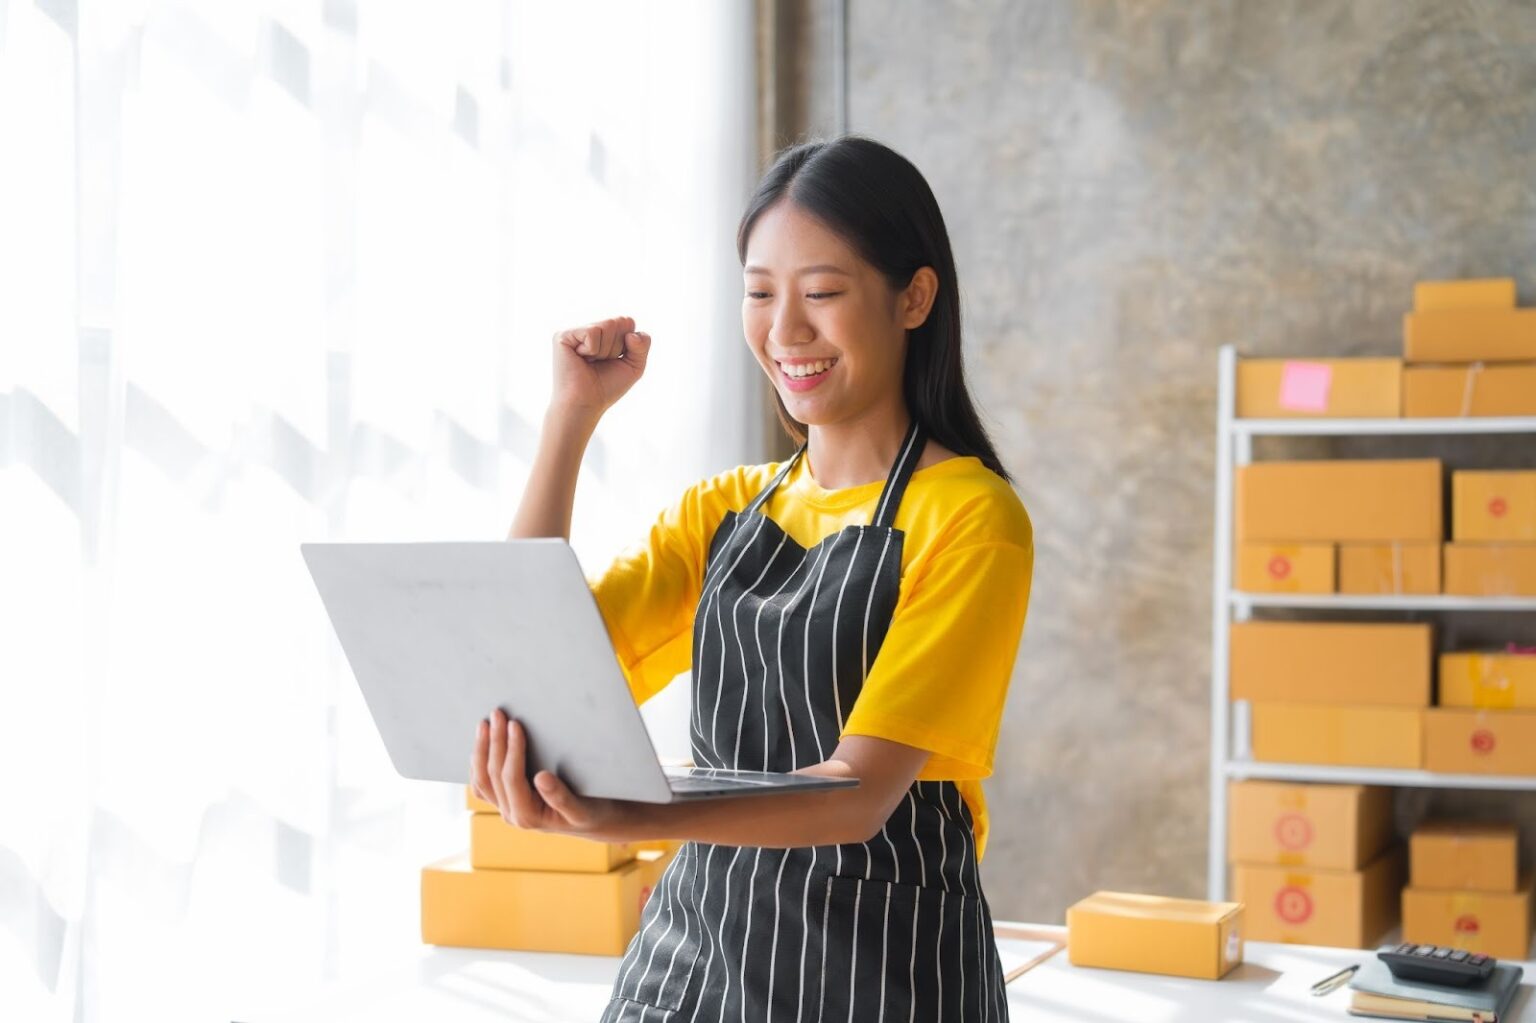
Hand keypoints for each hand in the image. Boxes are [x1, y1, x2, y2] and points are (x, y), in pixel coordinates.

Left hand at [469, 708, 639, 842]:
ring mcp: (504, 809)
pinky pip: (482, 784)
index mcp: (528, 816)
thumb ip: (561, 797)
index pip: (512, 778)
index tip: (514, 724)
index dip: (511, 749)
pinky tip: (482, 744)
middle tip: (498, 714)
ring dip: (481, 750)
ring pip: (481, 780)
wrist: (591, 822)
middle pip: (493, 776)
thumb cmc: (588, 813)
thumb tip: (541, 778)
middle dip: (494, 742)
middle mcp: (511, 814)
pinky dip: (478, 763)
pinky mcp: (503, 802)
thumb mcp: (582, 809)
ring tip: (484, 724)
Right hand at [549, 316, 650, 419]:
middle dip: (617, 347)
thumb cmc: (606, 387)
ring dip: (605, 350)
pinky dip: (592, 350)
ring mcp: (575, 331)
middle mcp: (589, 329)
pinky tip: (581, 359)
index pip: (628, 322)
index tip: (614, 360)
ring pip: (607, 325)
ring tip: (590, 362)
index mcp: (603, 334)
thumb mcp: (634, 365)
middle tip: (601, 363)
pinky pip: (592, 331)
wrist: (585, 404)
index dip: (628, 344)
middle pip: (620, 321)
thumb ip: (642, 344)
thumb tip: (631, 334)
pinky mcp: (563, 335)